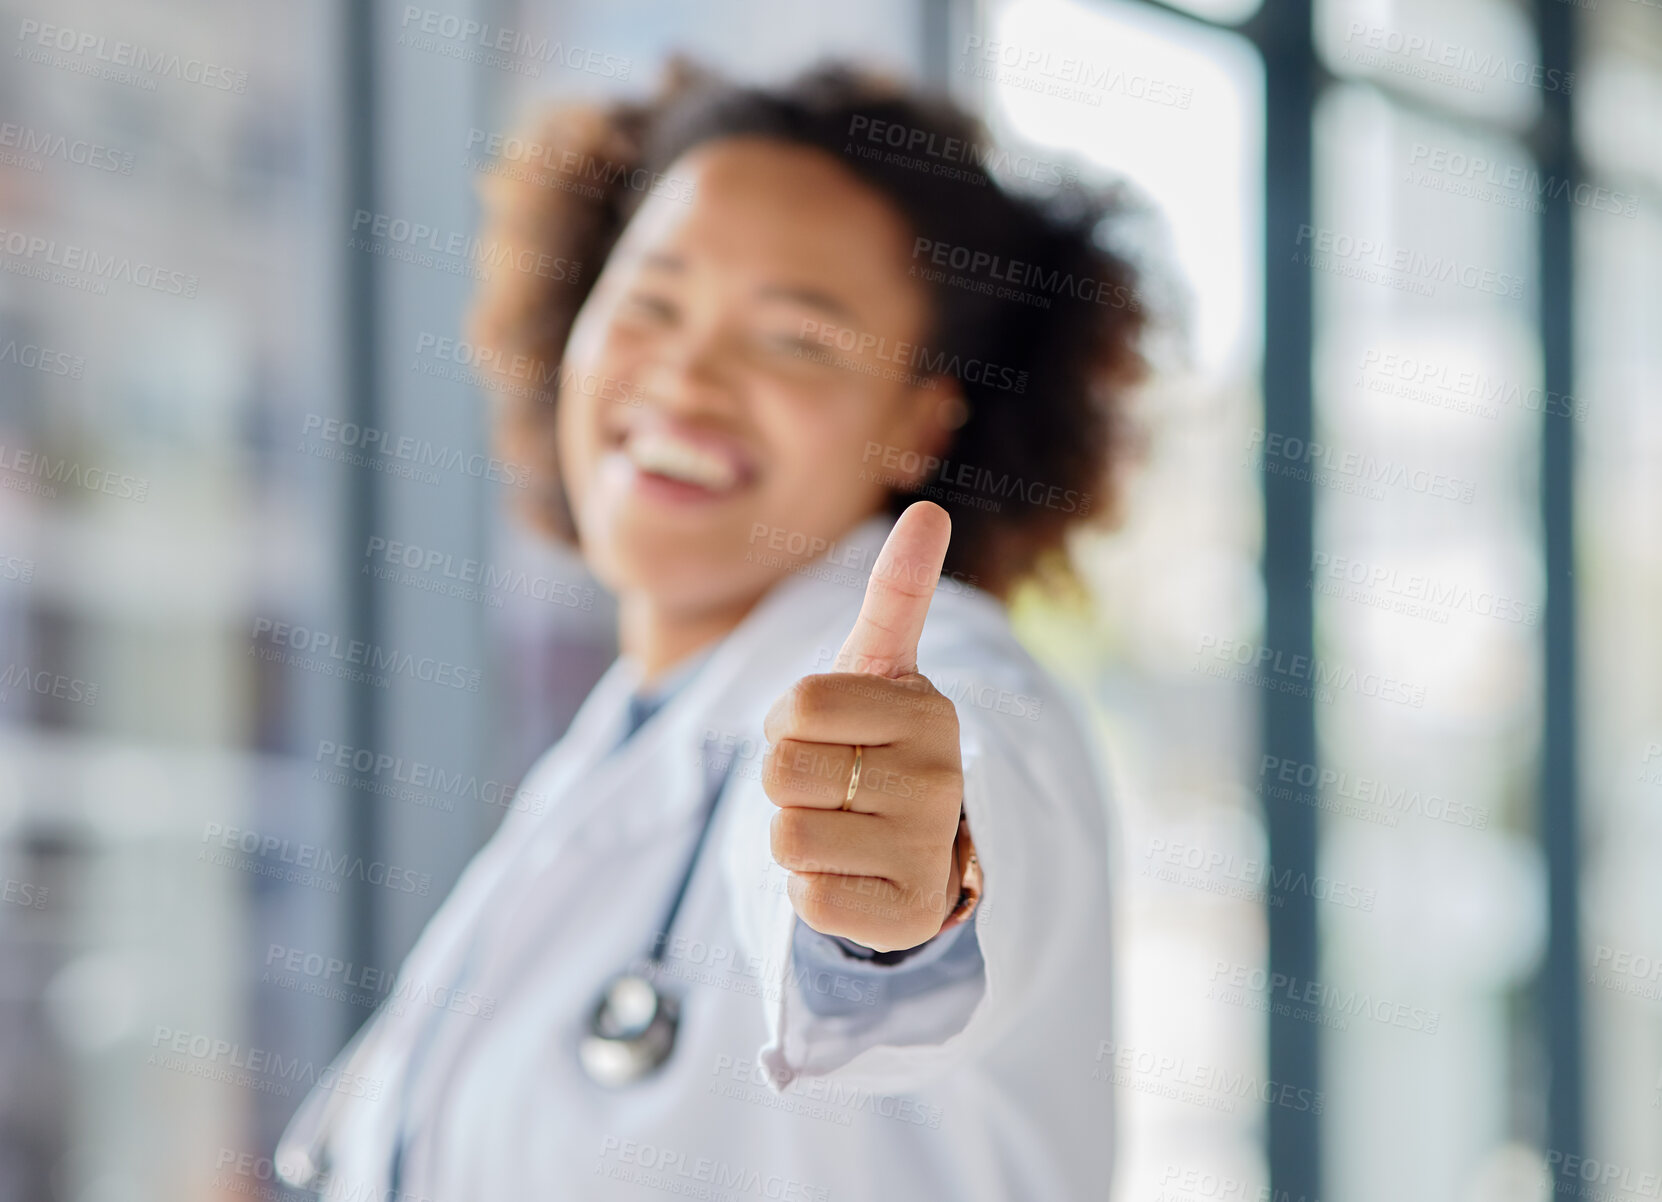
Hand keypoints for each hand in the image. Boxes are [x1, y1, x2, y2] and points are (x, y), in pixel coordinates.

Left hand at [762, 502, 966, 952]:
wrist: (912, 849)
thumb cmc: (877, 743)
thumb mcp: (881, 669)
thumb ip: (898, 592)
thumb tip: (929, 509)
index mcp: (929, 710)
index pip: (799, 704)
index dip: (787, 720)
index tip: (824, 730)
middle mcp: (940, 779)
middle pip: (782, 770)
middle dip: (785, 779)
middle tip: (831, 784)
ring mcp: (926, 849)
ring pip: (787, 836)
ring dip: (794, 834)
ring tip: (841, 828)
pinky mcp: (904, 914)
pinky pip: (807, 899)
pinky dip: (809, 890)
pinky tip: (850, 876)